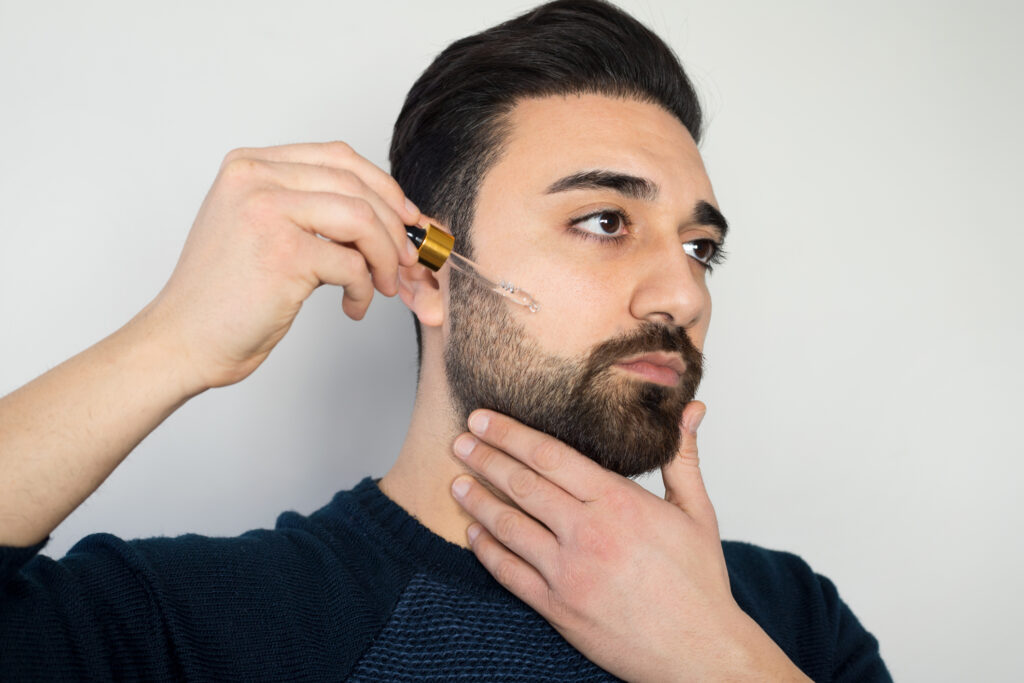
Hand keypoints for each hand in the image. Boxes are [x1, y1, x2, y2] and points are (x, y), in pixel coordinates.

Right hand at [146, 141, 421, 390]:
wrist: (184, 340)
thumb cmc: (226, 295)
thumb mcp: (261, 229)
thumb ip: (309, 208)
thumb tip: (388, 212)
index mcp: (249, 165)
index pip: (338, 157)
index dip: (383, 187)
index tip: (407, 218)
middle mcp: (254, 179)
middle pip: (357, 186)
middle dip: (395, 227)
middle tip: (407, 261)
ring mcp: (267, 212)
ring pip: (363, 220)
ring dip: (387, 258)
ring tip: (383, 285)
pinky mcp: (283, 253)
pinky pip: (353, 264)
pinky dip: (365, 290)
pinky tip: (352, 307)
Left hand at [450, 403, 809, 681]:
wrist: (699, 652)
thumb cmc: (698, 582)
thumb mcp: (697, 511)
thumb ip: (683, 455)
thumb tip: (692, 409)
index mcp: (618, 502)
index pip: (549, 455)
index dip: (509, 433)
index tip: (482, 418)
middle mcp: (588, 533)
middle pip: (521, 485)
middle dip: (484, 458)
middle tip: (458, 441)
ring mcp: (569, 573)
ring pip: (508, 526)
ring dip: (476, 501)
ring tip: (456, 483)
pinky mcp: (558, 609)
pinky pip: (509, 573)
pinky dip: (486, 551)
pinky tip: (473, 534)